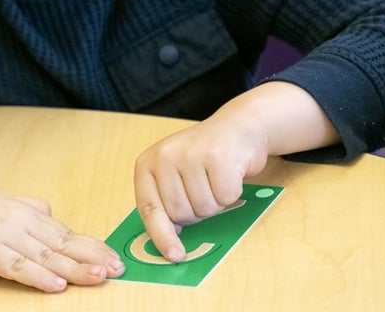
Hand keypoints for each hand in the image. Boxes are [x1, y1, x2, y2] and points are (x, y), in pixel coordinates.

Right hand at [0, 181, 124, 291]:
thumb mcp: (1, 202)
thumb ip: (28, 208)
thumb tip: (51, 214)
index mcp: (25, 211)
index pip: (66, 231)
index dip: (91, 244)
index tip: (113, 256)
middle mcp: (20, 221)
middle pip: (63, 242)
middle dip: (93, 257)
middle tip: (118, 269)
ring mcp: (4, 236)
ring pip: (47, 255)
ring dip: (75, 268)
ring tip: (99, 277)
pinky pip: (17, 266)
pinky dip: (39, 276)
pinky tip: (56, 284)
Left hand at [133, 82, 339, 261]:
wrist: (237, 128)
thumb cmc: (203, 159)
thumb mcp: (175, 175)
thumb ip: (166, 202)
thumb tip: (168, 245)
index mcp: (148, 163)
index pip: (149, 208)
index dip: (161, 235)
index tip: (174, 255)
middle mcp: (165, 156)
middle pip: (180, 214)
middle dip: (197, 211)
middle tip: (204, 187)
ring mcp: (190, 155)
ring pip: (204, 209)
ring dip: (216, 202)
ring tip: (215, 177)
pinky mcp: (217, 157)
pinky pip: (225, 198)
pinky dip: (232, 193)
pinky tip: (230, 172)